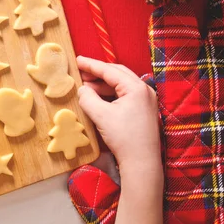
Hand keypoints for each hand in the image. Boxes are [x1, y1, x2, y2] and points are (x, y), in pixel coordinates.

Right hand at [76, 56, 160, 174]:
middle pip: (118, 74)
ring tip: (86, 87)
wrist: (142, 163)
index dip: (91, 65)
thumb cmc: (123, 138)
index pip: (110, 71)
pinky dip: (110, 94)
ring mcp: (146, 100)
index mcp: (136, 87)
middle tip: (81, 72)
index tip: (77, 60)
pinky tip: (98, 98)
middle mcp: (144, 90)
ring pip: (121, 85)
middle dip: (98, 73)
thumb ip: (88, 98)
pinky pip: (125, 95)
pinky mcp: (144, 110)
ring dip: (103, 85)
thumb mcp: (101, 116)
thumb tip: (82, 89)